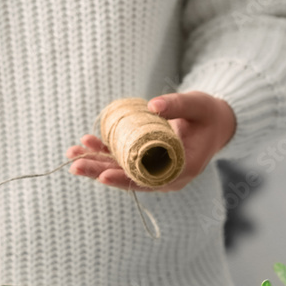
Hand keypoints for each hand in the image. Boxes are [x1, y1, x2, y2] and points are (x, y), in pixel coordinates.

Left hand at [66, 92, 235, 191]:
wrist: (214, 124)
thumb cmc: (207, 115)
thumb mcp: (198, 106)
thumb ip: (178, 105)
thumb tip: (152, 105)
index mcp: (183, 169)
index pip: (150, 180)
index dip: (125, 179)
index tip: (102, 175)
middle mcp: (166, 176)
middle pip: (129, 179)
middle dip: (99, 172)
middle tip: (74, 165)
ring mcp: (155, 170)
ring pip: (122, 171)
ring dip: (95, 163)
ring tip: (72, 154)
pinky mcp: (146, 161)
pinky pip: (122, 161)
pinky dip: (104, 153)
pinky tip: (86, 143)